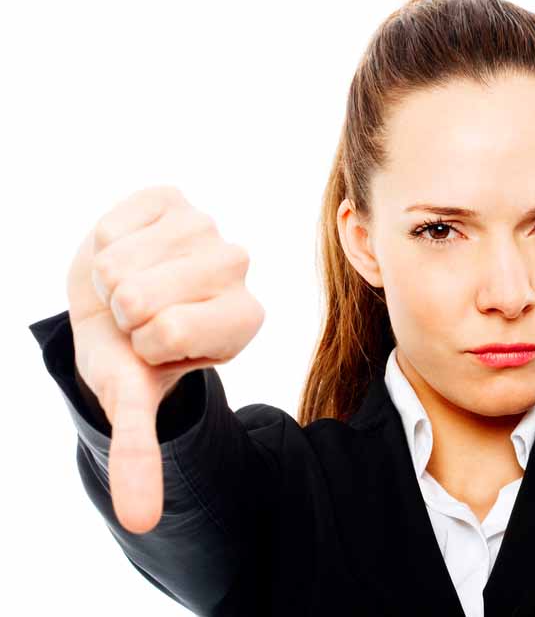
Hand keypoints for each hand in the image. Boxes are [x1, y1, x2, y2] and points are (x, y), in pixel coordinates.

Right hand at [66, 186, 264, 533]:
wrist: (107, 298)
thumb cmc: (128, 351)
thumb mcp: (132, 398)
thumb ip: (141, 454)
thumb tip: (140, 523)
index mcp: (243, 320)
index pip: (167, 334)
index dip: (140, 342)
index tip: (149, 342)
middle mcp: (238, 270)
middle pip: (139, 296)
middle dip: (120, 311)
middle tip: (135, 313)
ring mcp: (207, 229)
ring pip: (122, 260)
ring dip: (109, 276)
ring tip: (128, 283)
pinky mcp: (173, 198)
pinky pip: (115, 223)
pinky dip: (104, 240)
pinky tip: (125, 248)